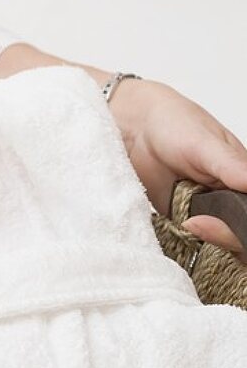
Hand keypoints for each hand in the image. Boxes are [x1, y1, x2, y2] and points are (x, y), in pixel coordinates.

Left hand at [0, 43, 246, 263]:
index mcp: (244, 181)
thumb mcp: (205, 143)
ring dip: (208, 242)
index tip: (229, 225)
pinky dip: (186, 243)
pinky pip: (188, 243)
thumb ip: (232, 166)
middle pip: (239, 237)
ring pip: (216, 244)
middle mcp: (227, 201)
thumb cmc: (173, 122)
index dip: (243, 229)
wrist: (132, 126)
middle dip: (228, 238)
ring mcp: (203, 213)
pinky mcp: (178, 222)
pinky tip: (179, 233)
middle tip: (197, 221)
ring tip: (187, 222)